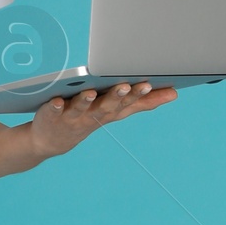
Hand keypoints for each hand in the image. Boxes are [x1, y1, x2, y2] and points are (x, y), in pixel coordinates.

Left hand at [29, 80, 176, 158]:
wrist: (51, 141)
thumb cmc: (89, 118)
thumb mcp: (117, 111)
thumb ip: (143, 102)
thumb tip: (174, 93)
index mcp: (109, 111)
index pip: (126, 103)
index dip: (137, 95)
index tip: (148, 83)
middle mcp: (93, 115)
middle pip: (106, 106)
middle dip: (116, 96)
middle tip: (125, 85)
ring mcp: (72, 117)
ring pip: (81, 108)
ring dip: (86, 101)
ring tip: (90, 92)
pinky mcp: (52, 115)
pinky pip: (53, 111)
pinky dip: (55, 107)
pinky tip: (57, 101)